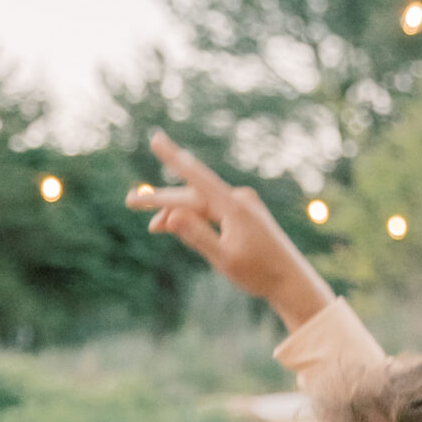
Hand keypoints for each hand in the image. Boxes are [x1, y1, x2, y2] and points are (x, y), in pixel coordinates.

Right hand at [127, 132, 332, 331]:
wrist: (292, 282)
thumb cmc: (259, 274)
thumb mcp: (224, 259)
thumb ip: (197, 237)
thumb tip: (170, 217)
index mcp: (234, 207)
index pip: (196, 177)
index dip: (173, 158)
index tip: (155, 139)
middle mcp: (239, 199)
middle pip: (192, 195)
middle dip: (161, 201)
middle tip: (130, 202)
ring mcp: (242, 204)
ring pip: (200, 204)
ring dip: (176, 214)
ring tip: (151, 229)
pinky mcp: (244, 214)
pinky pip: (211, 211)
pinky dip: (193, 218)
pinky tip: (177, 227)